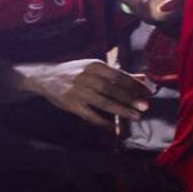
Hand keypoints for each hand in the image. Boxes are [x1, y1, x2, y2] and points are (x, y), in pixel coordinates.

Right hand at [25, 59, 150, 126]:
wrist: (44, 77)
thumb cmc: (75, 71)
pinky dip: (101, 121)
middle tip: (145, 106)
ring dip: (121, 110)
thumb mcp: (95, 67)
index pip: (119, 76)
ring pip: (103, 102)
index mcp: (95, 65)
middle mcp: (86, 77)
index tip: (148, 93)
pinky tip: (113, 126)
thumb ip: (119, 73)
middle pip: (112, 89)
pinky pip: (89, 114)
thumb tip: (143, 78)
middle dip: (130, 98)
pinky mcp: (70, 104)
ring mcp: (77, 91)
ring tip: (136, 115)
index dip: (135, 85)